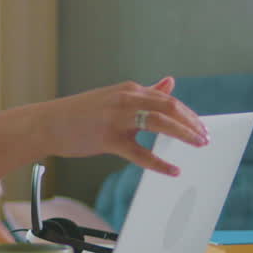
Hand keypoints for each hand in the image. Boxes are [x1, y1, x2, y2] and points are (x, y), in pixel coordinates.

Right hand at [0, 76, 209, 179]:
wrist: (46, 123)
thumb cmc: (80, 114)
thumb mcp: (114, 98)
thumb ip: (145, 93)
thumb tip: (170, 82)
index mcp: (129, 90)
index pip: (168, 99)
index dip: (189, 114)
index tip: (202, 128)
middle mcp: (125, 99)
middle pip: (169, 107)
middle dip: (192, 123)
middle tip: (206, 138)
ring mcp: (116, 118)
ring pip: (160, 123)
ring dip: (184, 134)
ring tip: (199, 146)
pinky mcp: (108, 138)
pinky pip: (139, 153)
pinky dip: (159, 163)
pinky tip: (173, 170)